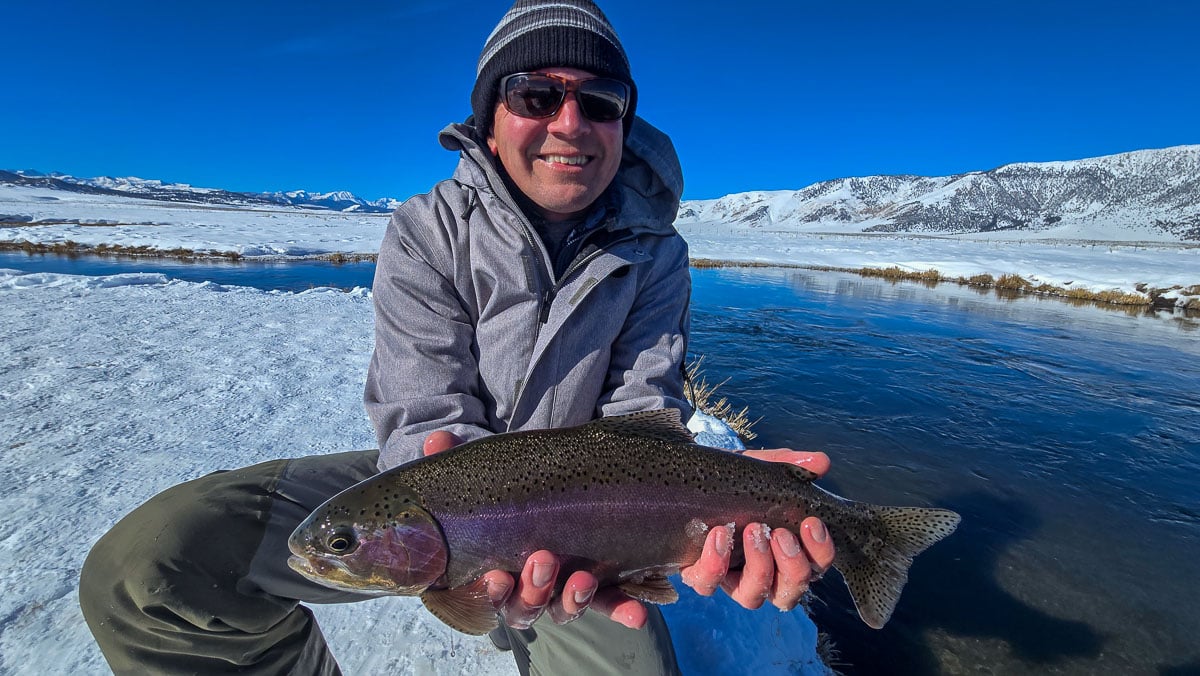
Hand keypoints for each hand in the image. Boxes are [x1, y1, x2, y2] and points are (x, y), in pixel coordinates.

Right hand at [423, 431, 646, 629]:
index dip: (493, 592)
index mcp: (495, 570)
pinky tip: (637, 613)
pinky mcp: (601, 582)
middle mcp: (529, 587)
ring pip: (565, 608)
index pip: (492, 594)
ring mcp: (564, 587)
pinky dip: (623, 609)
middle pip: (527, 607)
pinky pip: (612, 602)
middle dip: (534, 590)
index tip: (496, 577)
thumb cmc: (503, 487)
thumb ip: (454, 458)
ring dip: (574, 599)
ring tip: (583, 578)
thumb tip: (437, 440)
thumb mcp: (482, 468)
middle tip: (543, 560)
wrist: (545, 481)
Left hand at [679, 450, 835, 610]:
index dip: (820, 552)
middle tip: (780, 533)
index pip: (815, 566)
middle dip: (792, 566)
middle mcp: (763, 574)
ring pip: (752, 598)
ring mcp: (730, 579)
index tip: (812, 522)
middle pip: (789, 593)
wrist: (689, 482)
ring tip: (753, 531)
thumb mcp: (759, 469)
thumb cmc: (733, 484)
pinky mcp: (700, 576)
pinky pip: (708, 584)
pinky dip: (715, 564)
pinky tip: (720, 534)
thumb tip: (822, 461)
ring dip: (758, 568)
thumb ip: (788, 465)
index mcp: (786, 553)